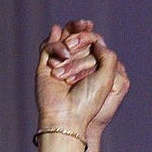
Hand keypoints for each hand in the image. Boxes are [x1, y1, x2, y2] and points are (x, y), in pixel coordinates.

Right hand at [45, 20, 129, 151]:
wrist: (66, 115)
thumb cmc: (88, 100)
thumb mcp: (107, 77)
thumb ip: (108, 55)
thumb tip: (97, 40)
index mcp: (92, 68)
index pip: (92, 42)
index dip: (91, 36)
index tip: (93, 39)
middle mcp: (76, 65)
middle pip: (78, 38)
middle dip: (80, 35)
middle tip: (76, 43)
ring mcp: (59, 65)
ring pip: (64, 40)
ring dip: (69, 41)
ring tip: (68, 54)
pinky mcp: (44, 67)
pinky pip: (48, 46)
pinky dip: (56, 46)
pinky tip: (62, 56)